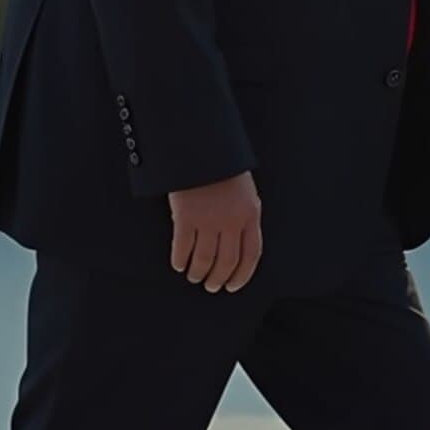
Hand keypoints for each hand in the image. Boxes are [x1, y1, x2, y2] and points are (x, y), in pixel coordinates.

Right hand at [167, 170, 262, 292]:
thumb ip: (243, 216)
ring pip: (204, 260)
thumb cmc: (222, 165)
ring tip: (194, 276)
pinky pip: (183, 248)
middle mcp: (232, 221)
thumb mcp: (244, 190)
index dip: (242, 275)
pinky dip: (180, 260)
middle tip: (211, 286)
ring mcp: (208, 219)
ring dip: (198, 272)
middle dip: (218, 278)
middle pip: (227, 262)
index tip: (232, 286)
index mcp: (251, 213)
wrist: (201, 143)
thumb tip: (237, 245)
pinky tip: (178, 264)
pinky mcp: (185, 216)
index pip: (251, 255)